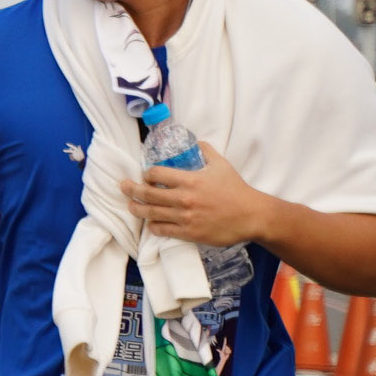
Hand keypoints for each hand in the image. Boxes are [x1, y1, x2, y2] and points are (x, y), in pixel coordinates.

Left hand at [123, 144, 270, 248]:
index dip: (146, 174)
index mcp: (190, 180)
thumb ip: (206, 151)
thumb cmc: (236, 189)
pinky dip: (152, 226)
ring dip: (136, 209)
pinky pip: (162, 230)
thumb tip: (194, 141)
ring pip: (150, 213)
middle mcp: (184, 199)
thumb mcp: (221, 165)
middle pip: (146, 194)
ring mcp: (185, 217)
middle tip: (123, 187)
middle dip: (130, 190)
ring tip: (131, 206)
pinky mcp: (188, 233)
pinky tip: (151, 223)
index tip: (145, 175)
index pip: (155, 174)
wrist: (252, 216)